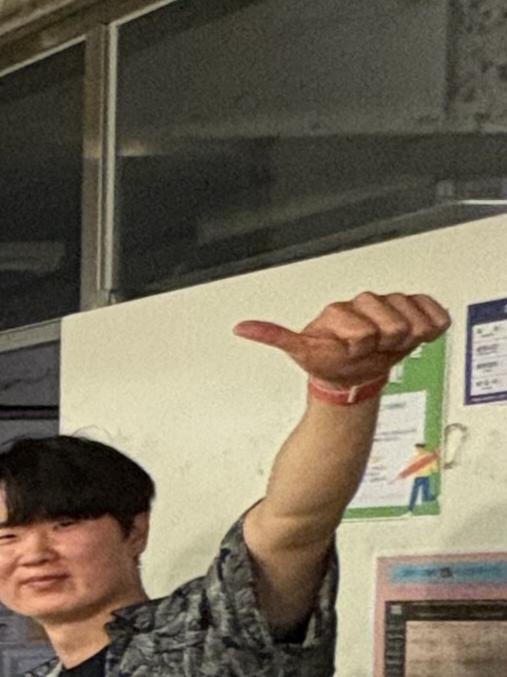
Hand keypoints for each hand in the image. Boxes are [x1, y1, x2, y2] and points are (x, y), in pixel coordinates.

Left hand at [236, 290, 450, 394]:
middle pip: (393, 324)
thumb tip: (240, 327)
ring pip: (414, 320)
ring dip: (405, 339)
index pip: (363, 331)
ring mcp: (392, 304)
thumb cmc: (330, 361)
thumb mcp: (301, 351)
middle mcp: (364, 302)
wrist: (354, 373)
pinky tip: (414, 336)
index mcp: (338, 311)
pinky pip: (436, 315)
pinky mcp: (417, 308)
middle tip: (371, 350)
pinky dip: (432, 327)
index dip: (359, 348)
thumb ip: (275, 336)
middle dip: (383, 344)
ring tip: (387, 344)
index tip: (351, 352)